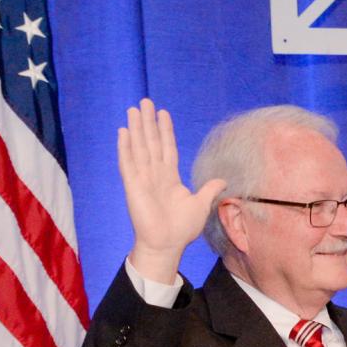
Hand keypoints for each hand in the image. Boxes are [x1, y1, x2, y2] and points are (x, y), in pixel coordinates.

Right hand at [117, 99, 224, 281]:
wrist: (167, 245)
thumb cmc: (182, 229)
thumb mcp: (201, 205)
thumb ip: (209, 190)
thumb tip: (223, 180)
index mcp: (170, 177)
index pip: (167, 147)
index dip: (165, 130)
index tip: (163, 113)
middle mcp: (155, 174)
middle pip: (151, 142)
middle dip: (148, 122)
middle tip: (144, 101)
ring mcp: (142, 179)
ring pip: (139, 147)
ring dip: (136, 128)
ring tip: (133, 109)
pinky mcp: (132, 186)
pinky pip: (127, 163)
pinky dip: (125, 147)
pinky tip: (123, 131)